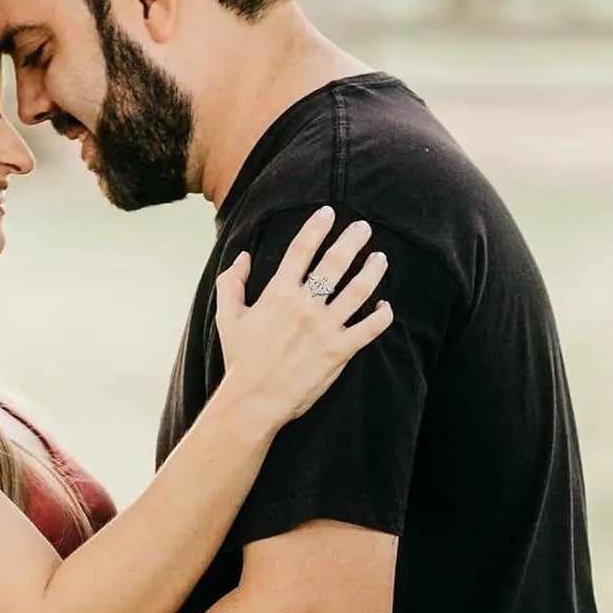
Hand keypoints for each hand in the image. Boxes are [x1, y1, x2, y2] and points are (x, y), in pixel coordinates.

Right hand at [214, 208, 391, 425]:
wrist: (253, 400)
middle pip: (335, 263)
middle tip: (364, 228)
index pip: (301, 249)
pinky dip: (382, 316)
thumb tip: (242, 256)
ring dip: (372, 271)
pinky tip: (386, 306)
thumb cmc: (240, 359)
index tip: (328, 212)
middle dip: (353, 240)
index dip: (316, 227)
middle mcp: (305, 306)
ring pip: (358, 291)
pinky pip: (369, 329)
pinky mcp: (339, 351)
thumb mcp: (227, 317)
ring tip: (381, 259)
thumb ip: (231, 283)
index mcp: (278, 294)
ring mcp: (325, 328)